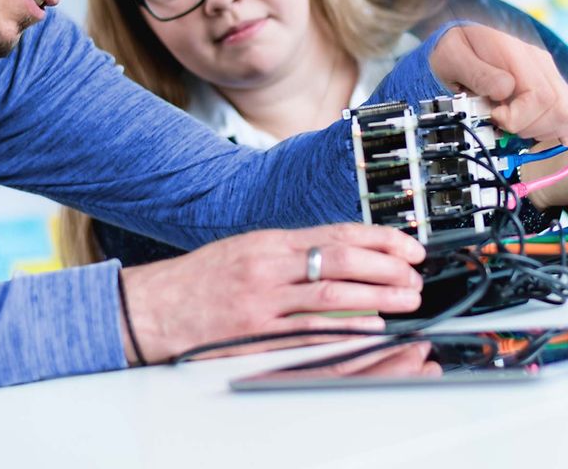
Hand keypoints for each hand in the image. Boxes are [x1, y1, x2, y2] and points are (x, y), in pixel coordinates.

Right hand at [118, 223, 424, 362]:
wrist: (151, 307)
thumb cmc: (201, 279)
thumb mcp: (247, 249)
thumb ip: (292, 250)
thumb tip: (344, 252)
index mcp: (270, 241)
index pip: (338, 233)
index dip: (381, 239)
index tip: (410, 247)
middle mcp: (268, 267)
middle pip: (343, 262)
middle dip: (388, 269)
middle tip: (416, 277)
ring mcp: (262, 302)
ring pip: (332, 297)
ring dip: (378, 299)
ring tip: (406, 302)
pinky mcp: (255, 334)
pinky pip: (308, 334)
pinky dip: (343, 332)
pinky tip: (370, 330)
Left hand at [429, 25, 567, 143]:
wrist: (462, 37)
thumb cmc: (454, 48)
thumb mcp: (451, 56)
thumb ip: (477, 73)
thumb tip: (503, 91)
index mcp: (517, 55)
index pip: (541, 96)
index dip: (520, 118)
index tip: (495, 117)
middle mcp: (540, 63)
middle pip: (562, 108)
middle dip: (533, 129)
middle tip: (505, 125)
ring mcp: (549, 74)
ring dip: (548, 131)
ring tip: (520, 126)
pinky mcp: (552, 85)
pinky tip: (555, 133)